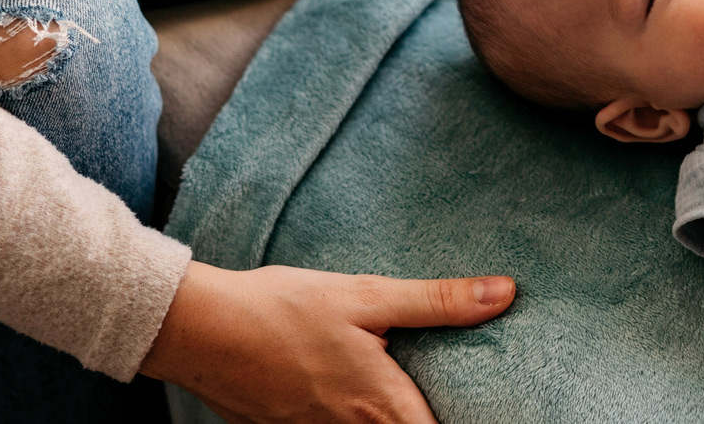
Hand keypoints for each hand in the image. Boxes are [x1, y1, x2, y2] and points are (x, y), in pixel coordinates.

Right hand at [141, 261, 514, 423]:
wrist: (199, 329)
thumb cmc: (283, 308)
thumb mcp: (367, 295)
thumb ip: (438, 301)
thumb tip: (504, 294)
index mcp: (381, 404)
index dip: (465, 421)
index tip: (487, 411)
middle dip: (423, 417)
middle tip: (447, 396)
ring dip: (384, 417)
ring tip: (395, 392)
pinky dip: (349, 417)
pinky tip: (345, 389)